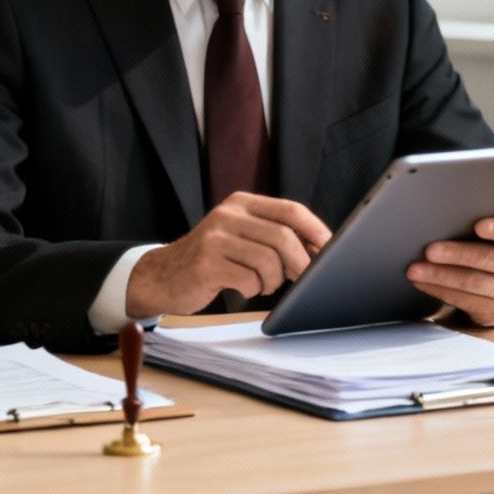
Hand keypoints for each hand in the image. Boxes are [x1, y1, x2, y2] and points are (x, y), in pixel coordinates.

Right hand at [125, 193, 331, 317]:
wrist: (163, 276)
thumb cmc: (212, 259)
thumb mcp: (241, 237)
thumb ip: (274, 237)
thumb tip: (319, 250)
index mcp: (241, 203)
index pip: (290, 210)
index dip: (315, 230)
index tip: (330, 248)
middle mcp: (227, 215)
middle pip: (283, 237)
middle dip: (301, 263)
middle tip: (302, 278)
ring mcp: (214, 239)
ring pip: (268, 260)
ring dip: (273, 280)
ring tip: (263, 284)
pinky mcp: (206, 264)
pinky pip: (248, 280)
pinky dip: (253, 290)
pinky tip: (243, 289)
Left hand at [406, 216, 493, 327]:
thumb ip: (481, 223)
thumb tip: (444, 217)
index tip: (478, 226)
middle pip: (490, 259)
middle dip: (457, 255)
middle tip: (430, 251)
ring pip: (473, 283)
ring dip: (440, 276)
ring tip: (416, 270)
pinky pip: (465, 301)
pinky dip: (440, 291)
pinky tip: (423, 283)